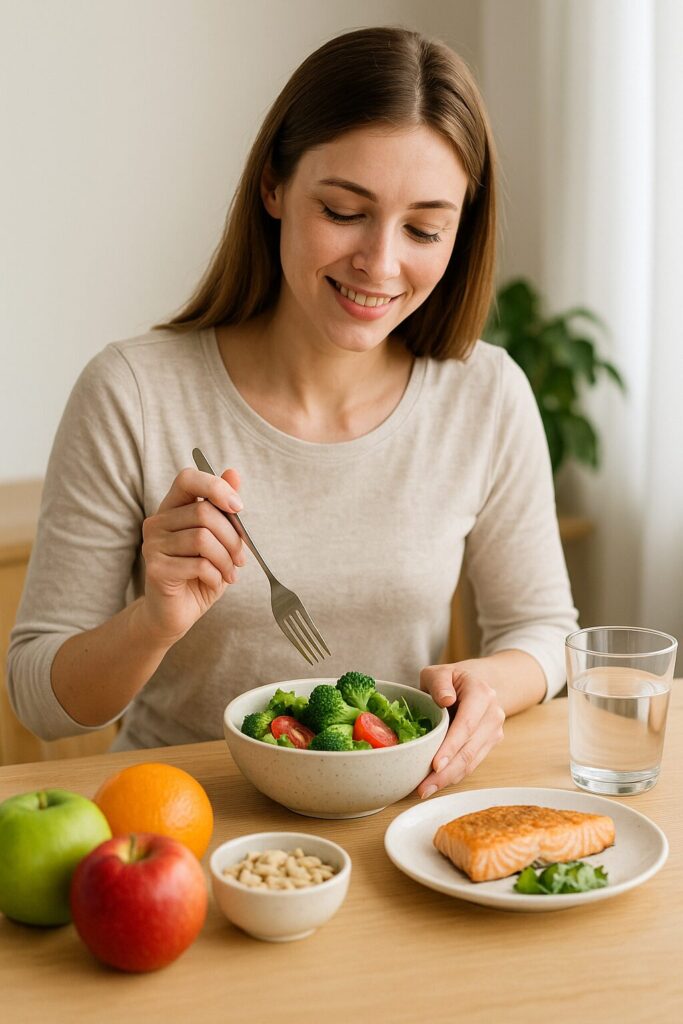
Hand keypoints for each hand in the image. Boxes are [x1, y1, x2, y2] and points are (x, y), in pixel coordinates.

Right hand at [138, 467, 245, 644]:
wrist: (175, 614)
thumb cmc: (200, 574)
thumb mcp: (220, 539)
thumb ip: (225, 508)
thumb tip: (233, 472)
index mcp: (172, 508)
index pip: (187, 478)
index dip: (215, 486)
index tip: (238, 508)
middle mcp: (157, 522)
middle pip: (204, 512)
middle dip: (233, 537)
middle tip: (241, 559)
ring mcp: (152, 544)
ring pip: (203, 539)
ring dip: (226, 560)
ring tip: (230, 573)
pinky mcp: (155, 568)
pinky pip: (197, 564)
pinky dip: (215, 575)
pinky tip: (215, 582)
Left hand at [417, 661, 505, 797]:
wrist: (476, 683)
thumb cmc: (451, 680)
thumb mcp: (440, 672)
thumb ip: (439, 682)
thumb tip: (445, 699)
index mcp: (481, 694)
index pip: (467, 724)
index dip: (451, 747)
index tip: (435, 764)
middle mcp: (493, 714)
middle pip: (469, 749)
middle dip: (446, 772)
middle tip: (423, 788)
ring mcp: (494, 731)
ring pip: (471, 761)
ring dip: (448, 779)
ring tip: (425, 790)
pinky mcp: (490, 744)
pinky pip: (471, 764)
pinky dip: (454, 775)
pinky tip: (437, 784)